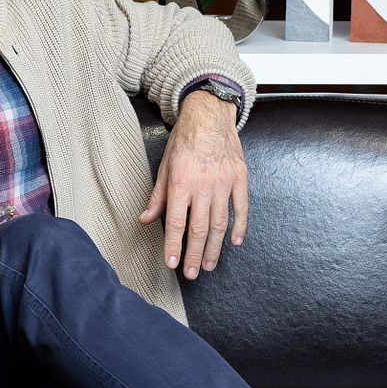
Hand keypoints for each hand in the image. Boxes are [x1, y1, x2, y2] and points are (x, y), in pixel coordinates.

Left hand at [137, 91, 248, 278]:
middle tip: (192, 273)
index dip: (173, 246)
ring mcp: (224, 182)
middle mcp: (203, 185)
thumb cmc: (185, 140)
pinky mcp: (240, 178)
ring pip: (220, 224)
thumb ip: (158, 195)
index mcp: (181, 182)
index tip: (171, 263)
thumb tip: (145, 219)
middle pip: (199, 229)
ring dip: (215, 248)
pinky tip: (234, 242)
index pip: (175, 222)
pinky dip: (240, 227)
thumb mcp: (165, 165)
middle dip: (194, 255)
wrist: (210, 114)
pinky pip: (241, 208)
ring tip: (210, 264)